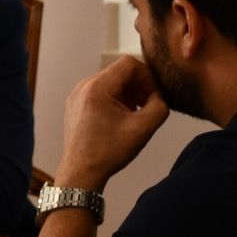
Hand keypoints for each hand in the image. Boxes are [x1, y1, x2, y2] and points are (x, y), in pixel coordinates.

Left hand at [57, 55, 169, 189]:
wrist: (81, 173)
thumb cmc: (107, 153)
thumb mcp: (142, 129)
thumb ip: (159, 106)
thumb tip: (160, 96)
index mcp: (97, 87)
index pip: (129, 63)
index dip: (148, 76)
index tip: (155, 95)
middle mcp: (84, 86)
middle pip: (119, 72)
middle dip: (139, 86)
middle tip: (148, 105)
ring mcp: (77, 95)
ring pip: (110, 82)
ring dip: (128, 93)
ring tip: (136, 114)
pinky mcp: (76, 105)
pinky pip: (100, 92)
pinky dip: (115, 100)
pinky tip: (122, 119)